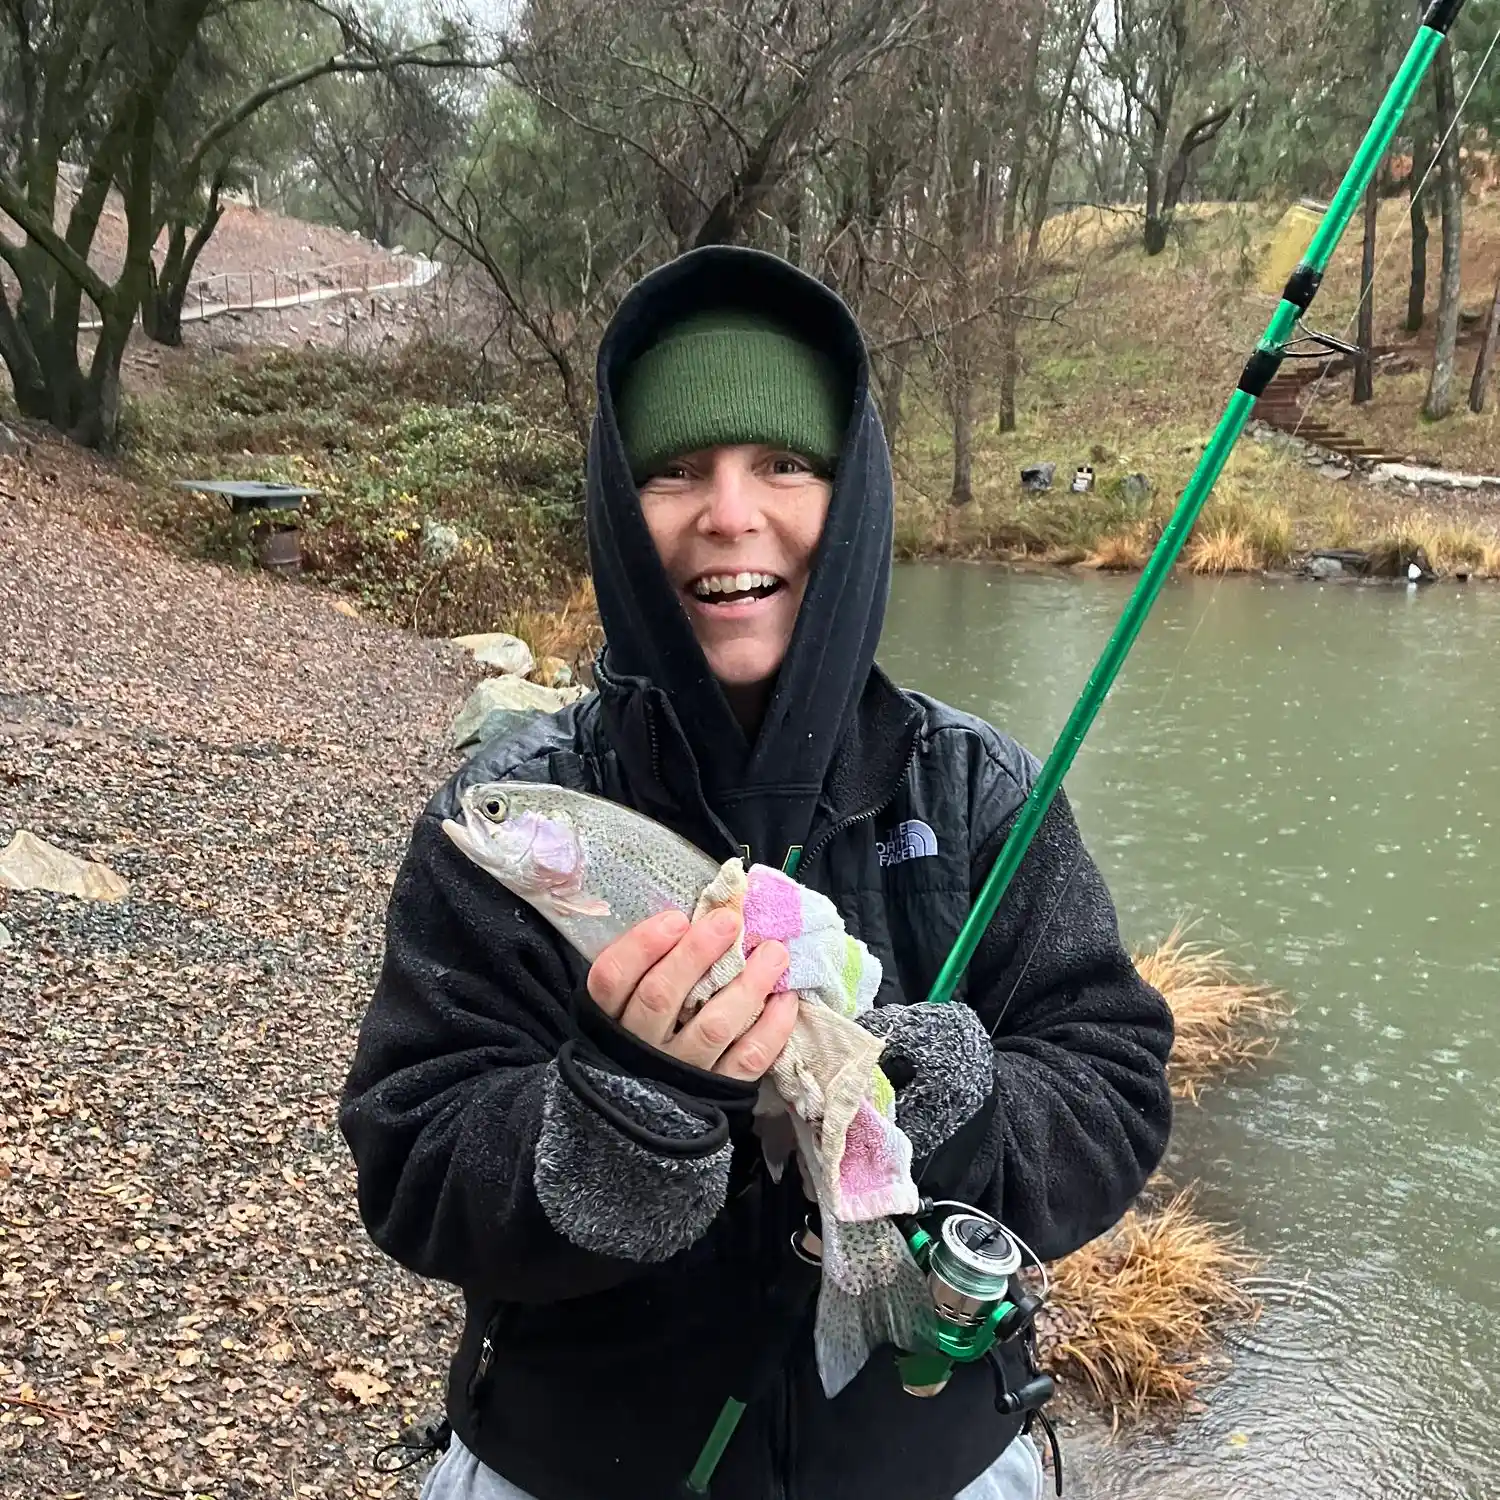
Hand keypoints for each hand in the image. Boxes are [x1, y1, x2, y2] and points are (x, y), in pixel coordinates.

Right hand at [586, 908, 796, 1080]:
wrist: (648, 1117)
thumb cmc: (645, 1034)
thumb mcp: (629, 1002)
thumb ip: (652, 966)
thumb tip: (702, 917)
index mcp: (609, 1017)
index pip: (612, 977)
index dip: (643, 945)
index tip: (676, 918)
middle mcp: (638, 1047)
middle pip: (661, 995)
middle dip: (697, 954)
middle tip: (729, 922)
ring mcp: (679, 1073)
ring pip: (713, 1026)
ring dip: (747, 985)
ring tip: (774, 953)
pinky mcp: (717, 1093)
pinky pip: (747, 1059)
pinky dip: (772, 1028)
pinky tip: (785, 998)